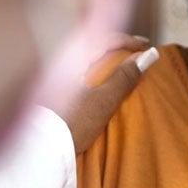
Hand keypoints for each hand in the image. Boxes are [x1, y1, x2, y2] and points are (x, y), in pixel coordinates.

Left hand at [62, 34, 159, 153]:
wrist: (37, 150)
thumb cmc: (71, 124)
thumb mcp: (104, 101)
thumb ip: (125, 77)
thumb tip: (150, 55)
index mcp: (72, 56)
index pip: (104, 38)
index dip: (128, 40)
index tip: (146, 47)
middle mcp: (61, 58)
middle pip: (94, 42)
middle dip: (117, 45)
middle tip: (136, 51)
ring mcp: (53, 72)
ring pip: (85, 54)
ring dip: (105, 55)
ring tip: (121, 62)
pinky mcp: (50, 87)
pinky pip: (77, 65)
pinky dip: (94, 66)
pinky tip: (99, 77)